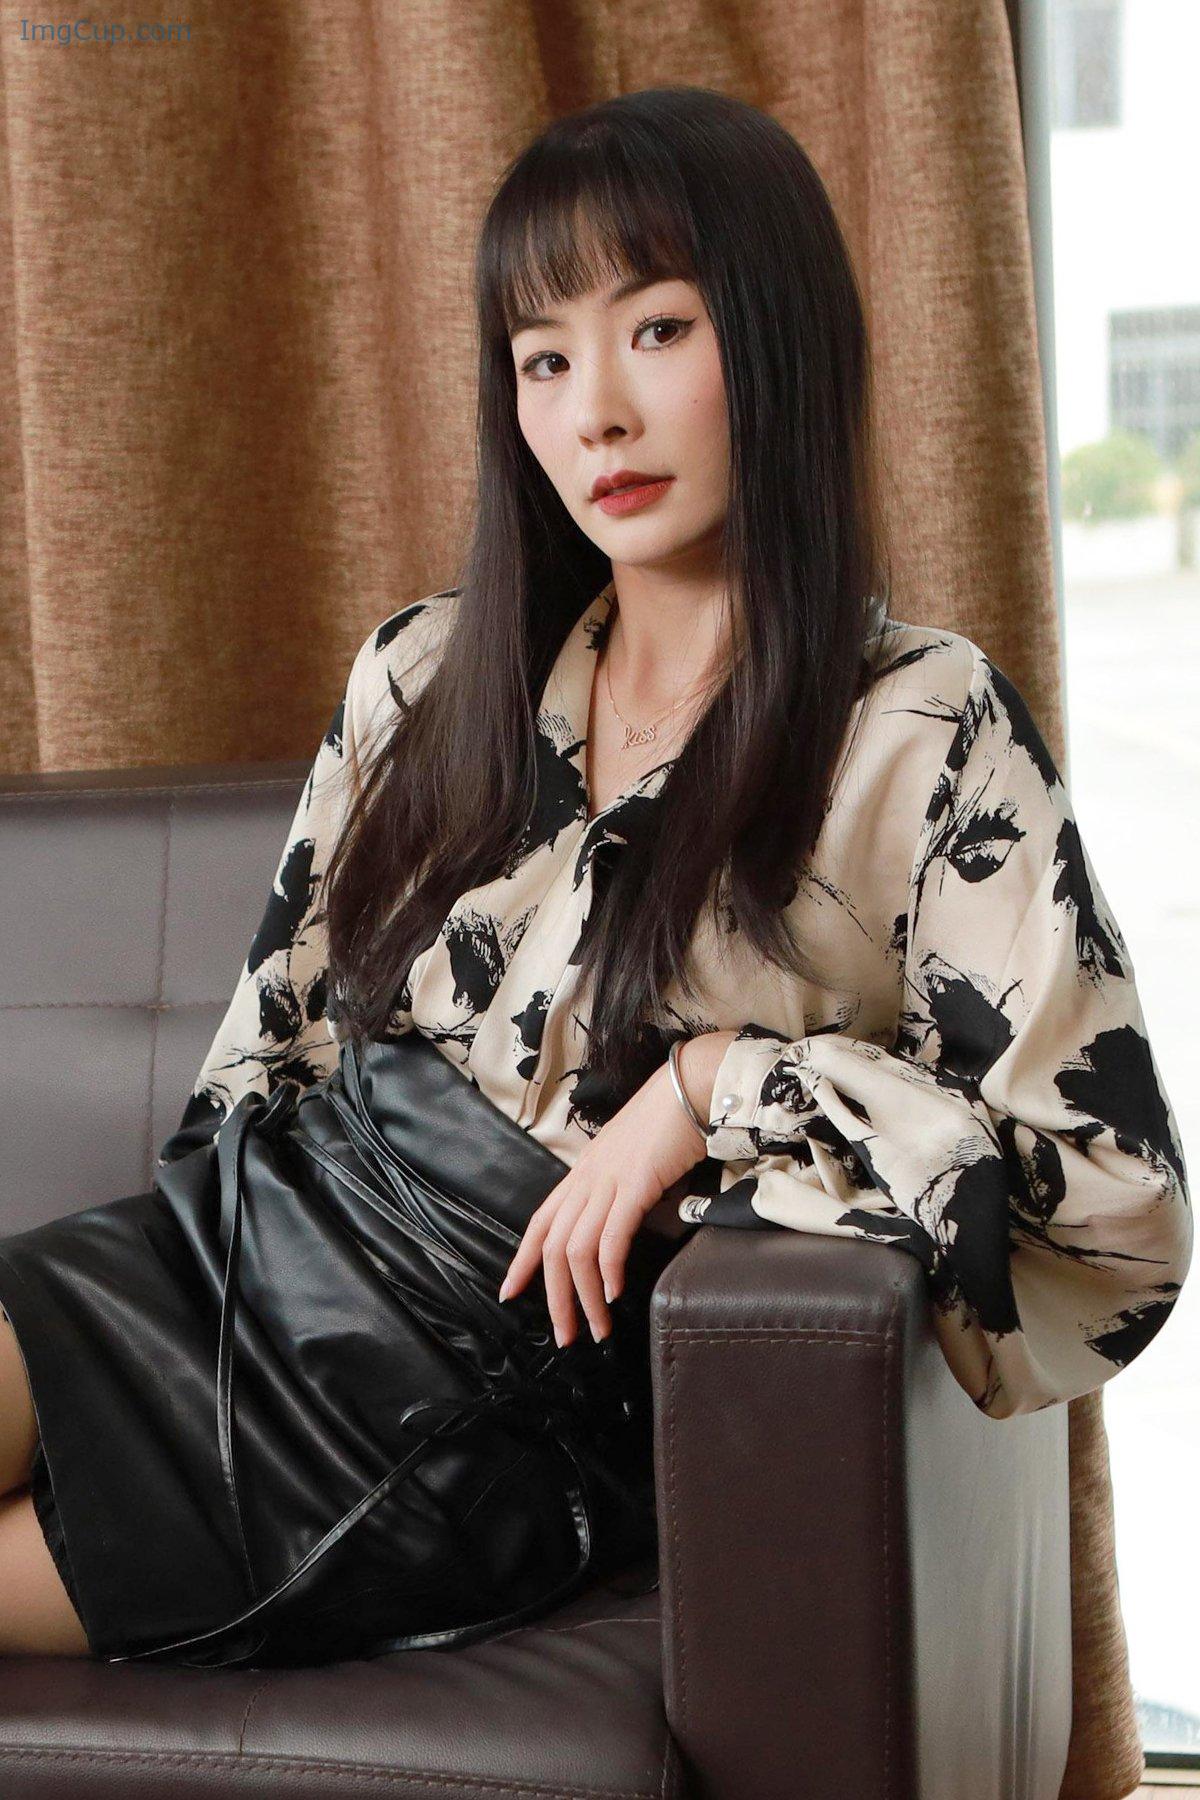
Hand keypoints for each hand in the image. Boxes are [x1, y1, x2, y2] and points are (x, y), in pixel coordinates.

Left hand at [497, 1031, 738, 1347]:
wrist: (690, 1087)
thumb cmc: (667, 1124)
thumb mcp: (629, 1162)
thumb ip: (616, 1193)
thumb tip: (618, 1232)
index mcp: (582, 1174)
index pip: (539, 1222)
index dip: (521, 1260)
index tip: (509, 1293)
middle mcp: (586, 1179)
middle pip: (553, 1247)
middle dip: (556, 1298)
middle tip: (565, 1335)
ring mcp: (608, 1181)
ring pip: (578, 1250)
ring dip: (585, 1297)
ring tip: (598, 1328)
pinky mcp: (636, 1184)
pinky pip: (611, 1236)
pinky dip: (609, 1270)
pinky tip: (614, 1293)